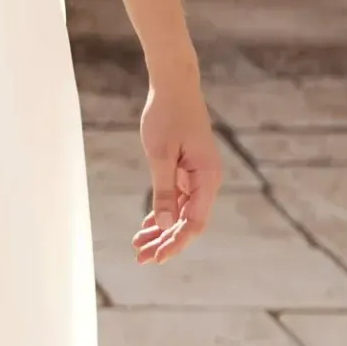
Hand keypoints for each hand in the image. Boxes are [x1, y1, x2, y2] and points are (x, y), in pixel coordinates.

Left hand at [134, 73, 221, 262]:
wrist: (174, 86)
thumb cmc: (167, 116)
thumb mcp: (161, 155)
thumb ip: (164, 191)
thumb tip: (165, 224)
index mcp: (207, 178)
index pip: (195, 222)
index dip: (176, 243)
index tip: (157, 257)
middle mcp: (207, 181)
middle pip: (189, 222)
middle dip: (166, 242)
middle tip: (141, 259)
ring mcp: (198, 177)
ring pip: (182, 213)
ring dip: (162, 231)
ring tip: (139, 248)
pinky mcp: (188, 171)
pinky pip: (177, 200)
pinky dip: (162, 213)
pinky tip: (146, 227)